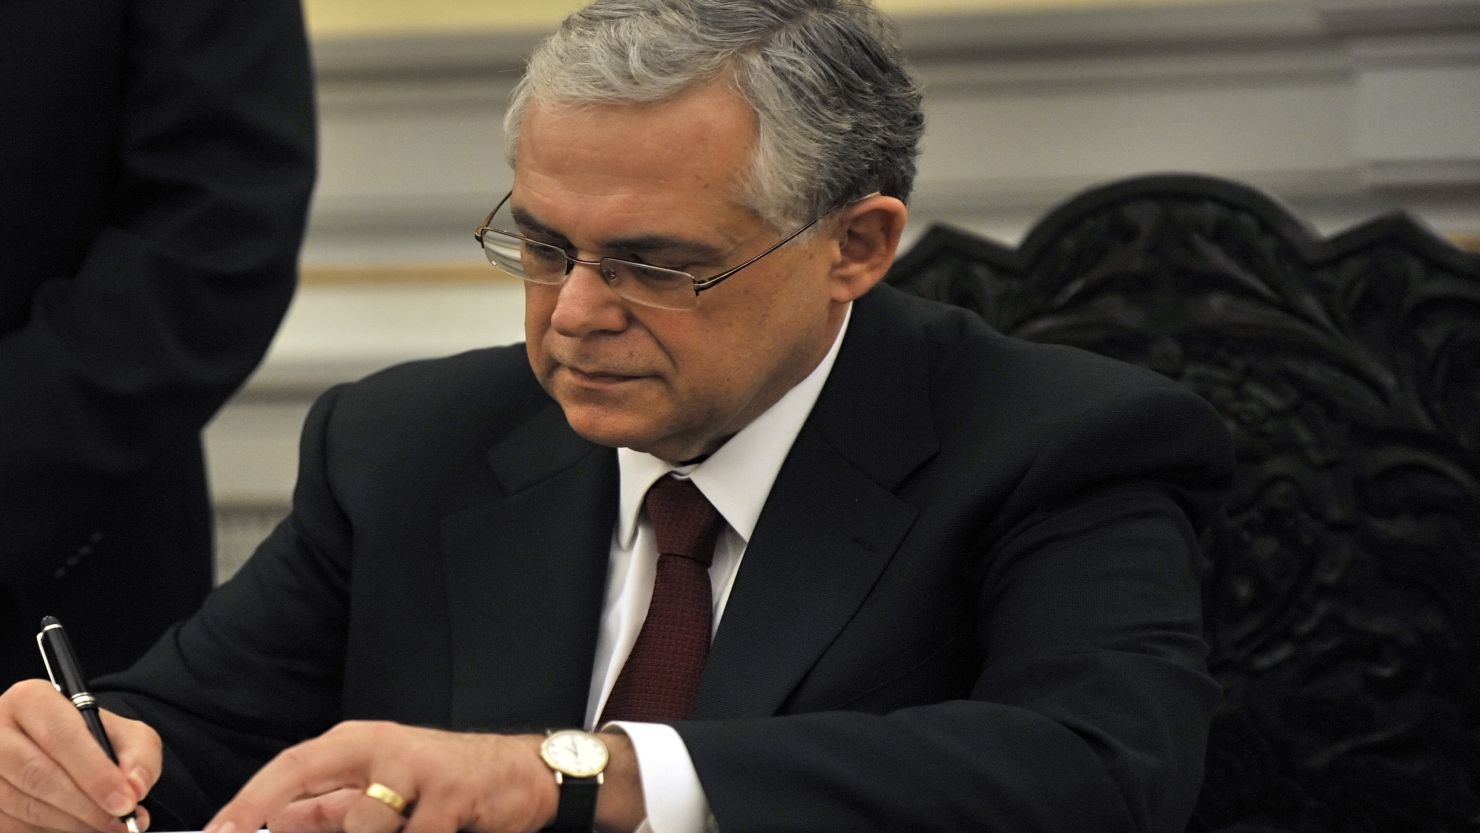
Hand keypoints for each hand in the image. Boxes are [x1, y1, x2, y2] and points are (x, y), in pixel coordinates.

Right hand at [0, 679, 159, 832]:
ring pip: (24, 805)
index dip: (95, 773)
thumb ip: (138, 756)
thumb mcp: (127, 735)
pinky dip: (50, 832)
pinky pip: (12, 826)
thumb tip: (135, 787)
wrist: (69, 753)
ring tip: (106, 826)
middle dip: (85, 805)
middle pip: (37, 774)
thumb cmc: (95, 739)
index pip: (61, 736)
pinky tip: (77, 827)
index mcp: (31, 700)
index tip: (125, 801)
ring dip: (71, 823)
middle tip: (119, 822)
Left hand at [206, 721, 633, 832]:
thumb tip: (274, 824)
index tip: (216, 831)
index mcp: (361, 743)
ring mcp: (419, 773)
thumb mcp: (385, 791)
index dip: (249, 802)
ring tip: (421, 821)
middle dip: (296, 828)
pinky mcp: (452, 799)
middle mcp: (384, 749)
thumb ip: (331, 809)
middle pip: (323, 802)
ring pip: (366, 828)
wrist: (526, 773)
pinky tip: (435, 826)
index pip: (291, 767)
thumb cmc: (449, 785)